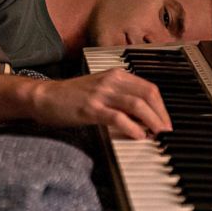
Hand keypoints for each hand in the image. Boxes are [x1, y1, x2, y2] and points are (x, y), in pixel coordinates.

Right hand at [29, 69, 171, 138]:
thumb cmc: (71, 96)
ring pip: (137, 105)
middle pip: (148, 94)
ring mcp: (101, 93)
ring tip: (157, 135)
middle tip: (166, 131)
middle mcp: (111, 80)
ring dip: (152, 121)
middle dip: (161, 114)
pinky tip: (138, 136)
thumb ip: (121, 98)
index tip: (166, 121)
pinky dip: (132, 127)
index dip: (162, 106)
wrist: (45, 96)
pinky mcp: (91, 108)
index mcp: (116, 75)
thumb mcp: (100, 90)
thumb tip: (143, 117)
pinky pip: (118, 117)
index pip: (149, 88)